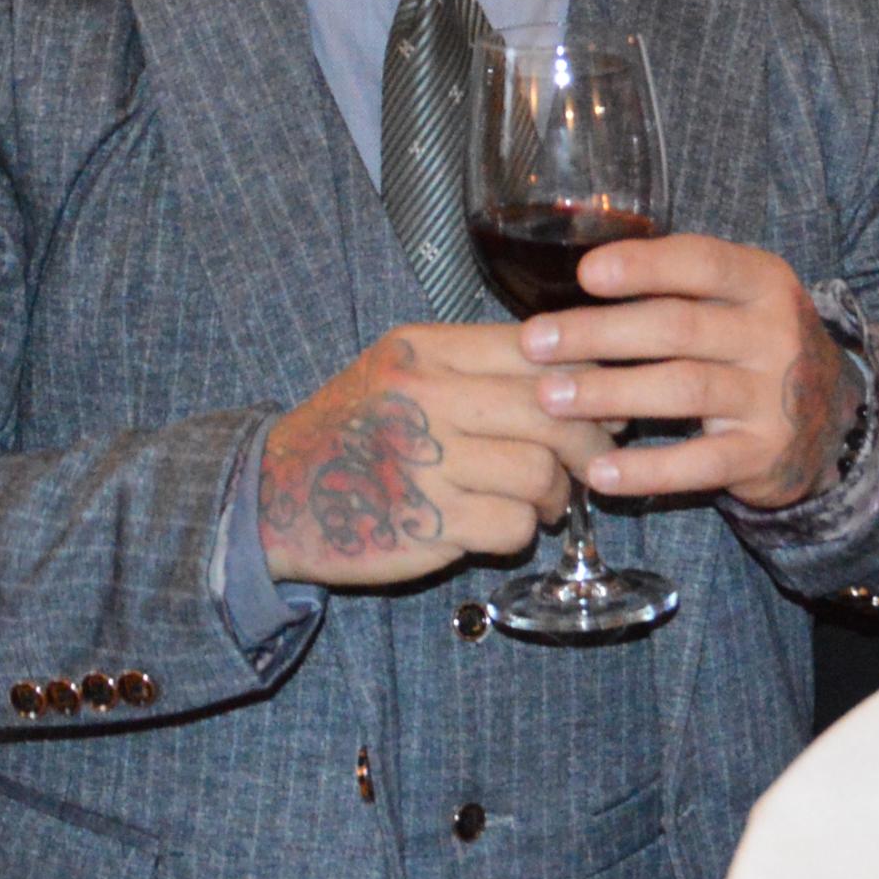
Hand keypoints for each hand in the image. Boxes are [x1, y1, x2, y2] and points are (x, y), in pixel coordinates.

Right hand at [256, 326, 593, 586]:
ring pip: (539, 471)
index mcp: (424, 350)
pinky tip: (502, 525)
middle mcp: (423, 399)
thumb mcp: (407, 374)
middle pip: (551, 409)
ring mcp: (422, 463)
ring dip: (555, 494)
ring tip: (541, 499)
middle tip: (593, 462)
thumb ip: (484, 367)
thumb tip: (590, 379)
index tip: (603, 403)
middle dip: (590, 442)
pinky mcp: (423, 524)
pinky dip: (520, 530)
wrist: (274, 496)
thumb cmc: (360, 430)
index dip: (588, 378)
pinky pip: (512, 524)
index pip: (537, 348)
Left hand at [524, 234, 854, 512]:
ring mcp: (772, 397)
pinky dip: (645, 470)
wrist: (830, 421)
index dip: (643, 266)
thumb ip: (679, 289)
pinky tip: (599, 471)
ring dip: (610, 393)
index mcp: (763, 283)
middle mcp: (773, 334)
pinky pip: (698, 464)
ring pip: (683, 390)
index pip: (702, 263)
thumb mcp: (738, 303)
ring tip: (550, 400)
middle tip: (536, 343)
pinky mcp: (763, 454)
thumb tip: (578, 277)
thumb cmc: (754, 348)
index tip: (585, 273)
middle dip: (599, 333)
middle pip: (678, 327)